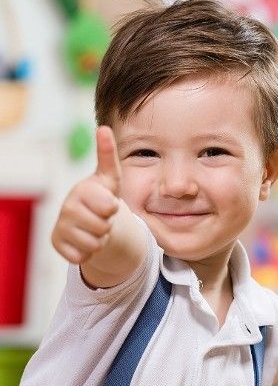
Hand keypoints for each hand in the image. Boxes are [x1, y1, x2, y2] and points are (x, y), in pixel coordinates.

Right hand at [51, 126, 121, 263]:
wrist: (91, 220)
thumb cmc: (102, 196)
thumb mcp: (111, 178)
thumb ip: (108, 155)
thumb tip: (103, 128)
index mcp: (82, 190)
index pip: (108, 207)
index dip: (113, 208)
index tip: (108, 202)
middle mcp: (67, 206)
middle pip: (102, 227)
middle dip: (108, 225)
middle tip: (103, 217)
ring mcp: (61, 225)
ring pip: (94, 244)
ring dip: (100, 239)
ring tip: (95, 227)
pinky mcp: (57, 243)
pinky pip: (81, 257)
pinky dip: (88, 253)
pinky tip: (84, 239)